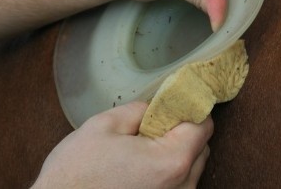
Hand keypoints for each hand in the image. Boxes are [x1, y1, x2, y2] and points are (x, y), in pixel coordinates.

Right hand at [31, 101, 213, 188]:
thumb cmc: (76, 175)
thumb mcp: (105, 125)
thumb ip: (140, 109)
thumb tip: (157, 105)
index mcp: (171, 162)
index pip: (203, 125)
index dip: (190, 107)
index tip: (176, 101)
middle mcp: (181, 187)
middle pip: (200, 146)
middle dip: (182, 129)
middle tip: (154, 122)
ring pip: (191, 166)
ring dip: (175, 150)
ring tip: (142, 146)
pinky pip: (179, 182)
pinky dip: (167, 169)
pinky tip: (140, 165)